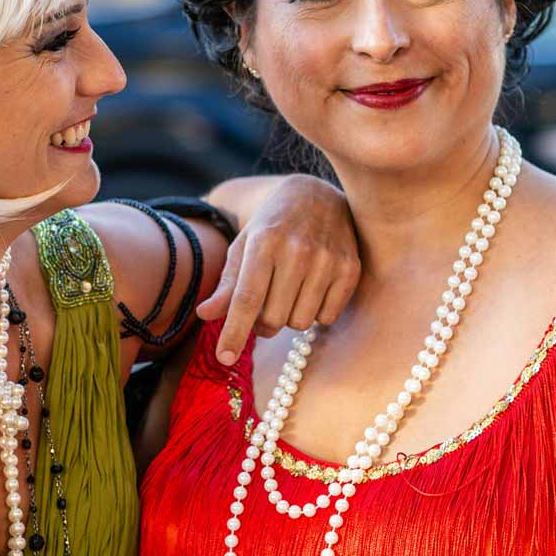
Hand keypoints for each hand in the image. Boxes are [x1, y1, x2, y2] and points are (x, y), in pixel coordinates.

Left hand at [197, 176, 359, 364]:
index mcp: (264, 243)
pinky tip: (312, 289)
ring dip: (289, 317)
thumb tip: (205, 315)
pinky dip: (315, 312)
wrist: (316, 196)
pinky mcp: (350, 269)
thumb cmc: (272, 226)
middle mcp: (297, 251)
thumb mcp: (243, 247)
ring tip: (288, 293)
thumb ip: (227, 284)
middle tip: (264, 306)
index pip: (247, 299)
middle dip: (262, 322)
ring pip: (300, 323)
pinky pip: (326, 317)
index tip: (223, 358)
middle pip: (272, 319)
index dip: (234, 332)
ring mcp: (327, 260)